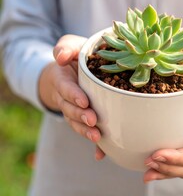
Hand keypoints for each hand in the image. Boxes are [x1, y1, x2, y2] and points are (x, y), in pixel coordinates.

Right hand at [39, 34, 104, 159]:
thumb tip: (62, 57)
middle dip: (81, 117)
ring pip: (78, 123)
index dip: (73, 95)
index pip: (66, 89)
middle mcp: (67, 98)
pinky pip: (88, 131)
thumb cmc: (74, 57)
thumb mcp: (70, 46)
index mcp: (63, 80)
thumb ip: (65, 48)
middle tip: (93, 121)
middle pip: (71, 110)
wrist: (73, 72)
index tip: (84, 101)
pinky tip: (101, 154)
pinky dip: (95, 144)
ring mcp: (75, 110)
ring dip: (86, 131)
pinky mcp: (85, 117)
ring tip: (97, 137)